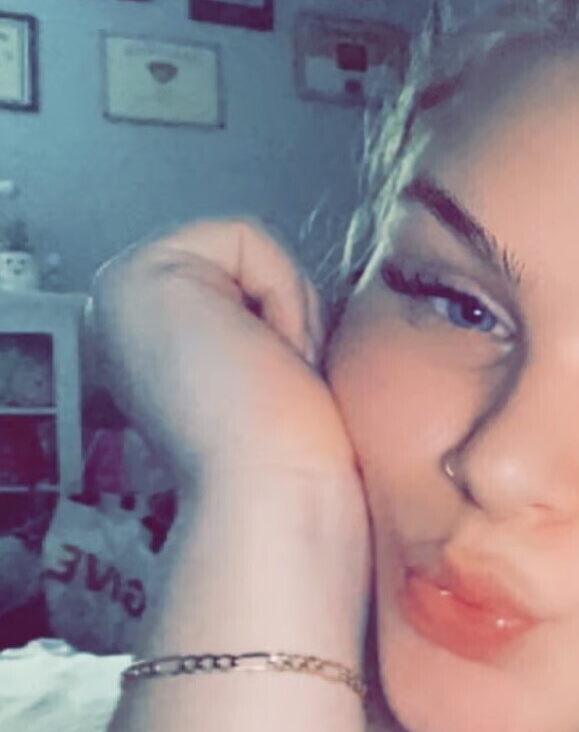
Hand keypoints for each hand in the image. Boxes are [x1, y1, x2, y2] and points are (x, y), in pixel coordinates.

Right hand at [85, 219, 361, 497]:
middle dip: (293, 320)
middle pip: (256, 268)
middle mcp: (131, 323)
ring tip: (273, 377)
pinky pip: (247, 239)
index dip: (295, 333)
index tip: (286, 393)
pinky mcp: (141, 272)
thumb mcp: (283, 376)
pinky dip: (280, 296)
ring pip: (254, 254)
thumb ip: (273, 330)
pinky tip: (267, 358)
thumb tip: (301, 316)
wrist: (280, 493)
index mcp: (162, 352)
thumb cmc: (297, 461)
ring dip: (291, 315)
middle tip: (281, 386)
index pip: (257, 291)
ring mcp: (125, 295)